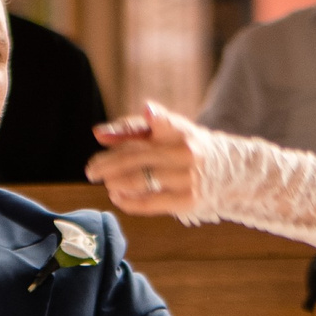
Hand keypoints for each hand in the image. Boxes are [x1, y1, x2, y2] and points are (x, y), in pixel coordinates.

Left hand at [86, 103, 204, 216]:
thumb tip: (98, 134)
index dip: (157, 117)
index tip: (149, 111)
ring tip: (104, 182)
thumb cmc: (184, 147)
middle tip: (90, 170)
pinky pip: (149, 203)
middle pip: (138, 156)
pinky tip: (116, 196)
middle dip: (108, 164)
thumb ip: (131, 129)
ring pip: (141, 180)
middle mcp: (185, 153)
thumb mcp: (165, 131)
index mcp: (180, 131)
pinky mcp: (186, 201)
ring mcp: (186, 179)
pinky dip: (128, 201)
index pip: (167, 122)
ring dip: (115, 182)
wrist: (225, 173)